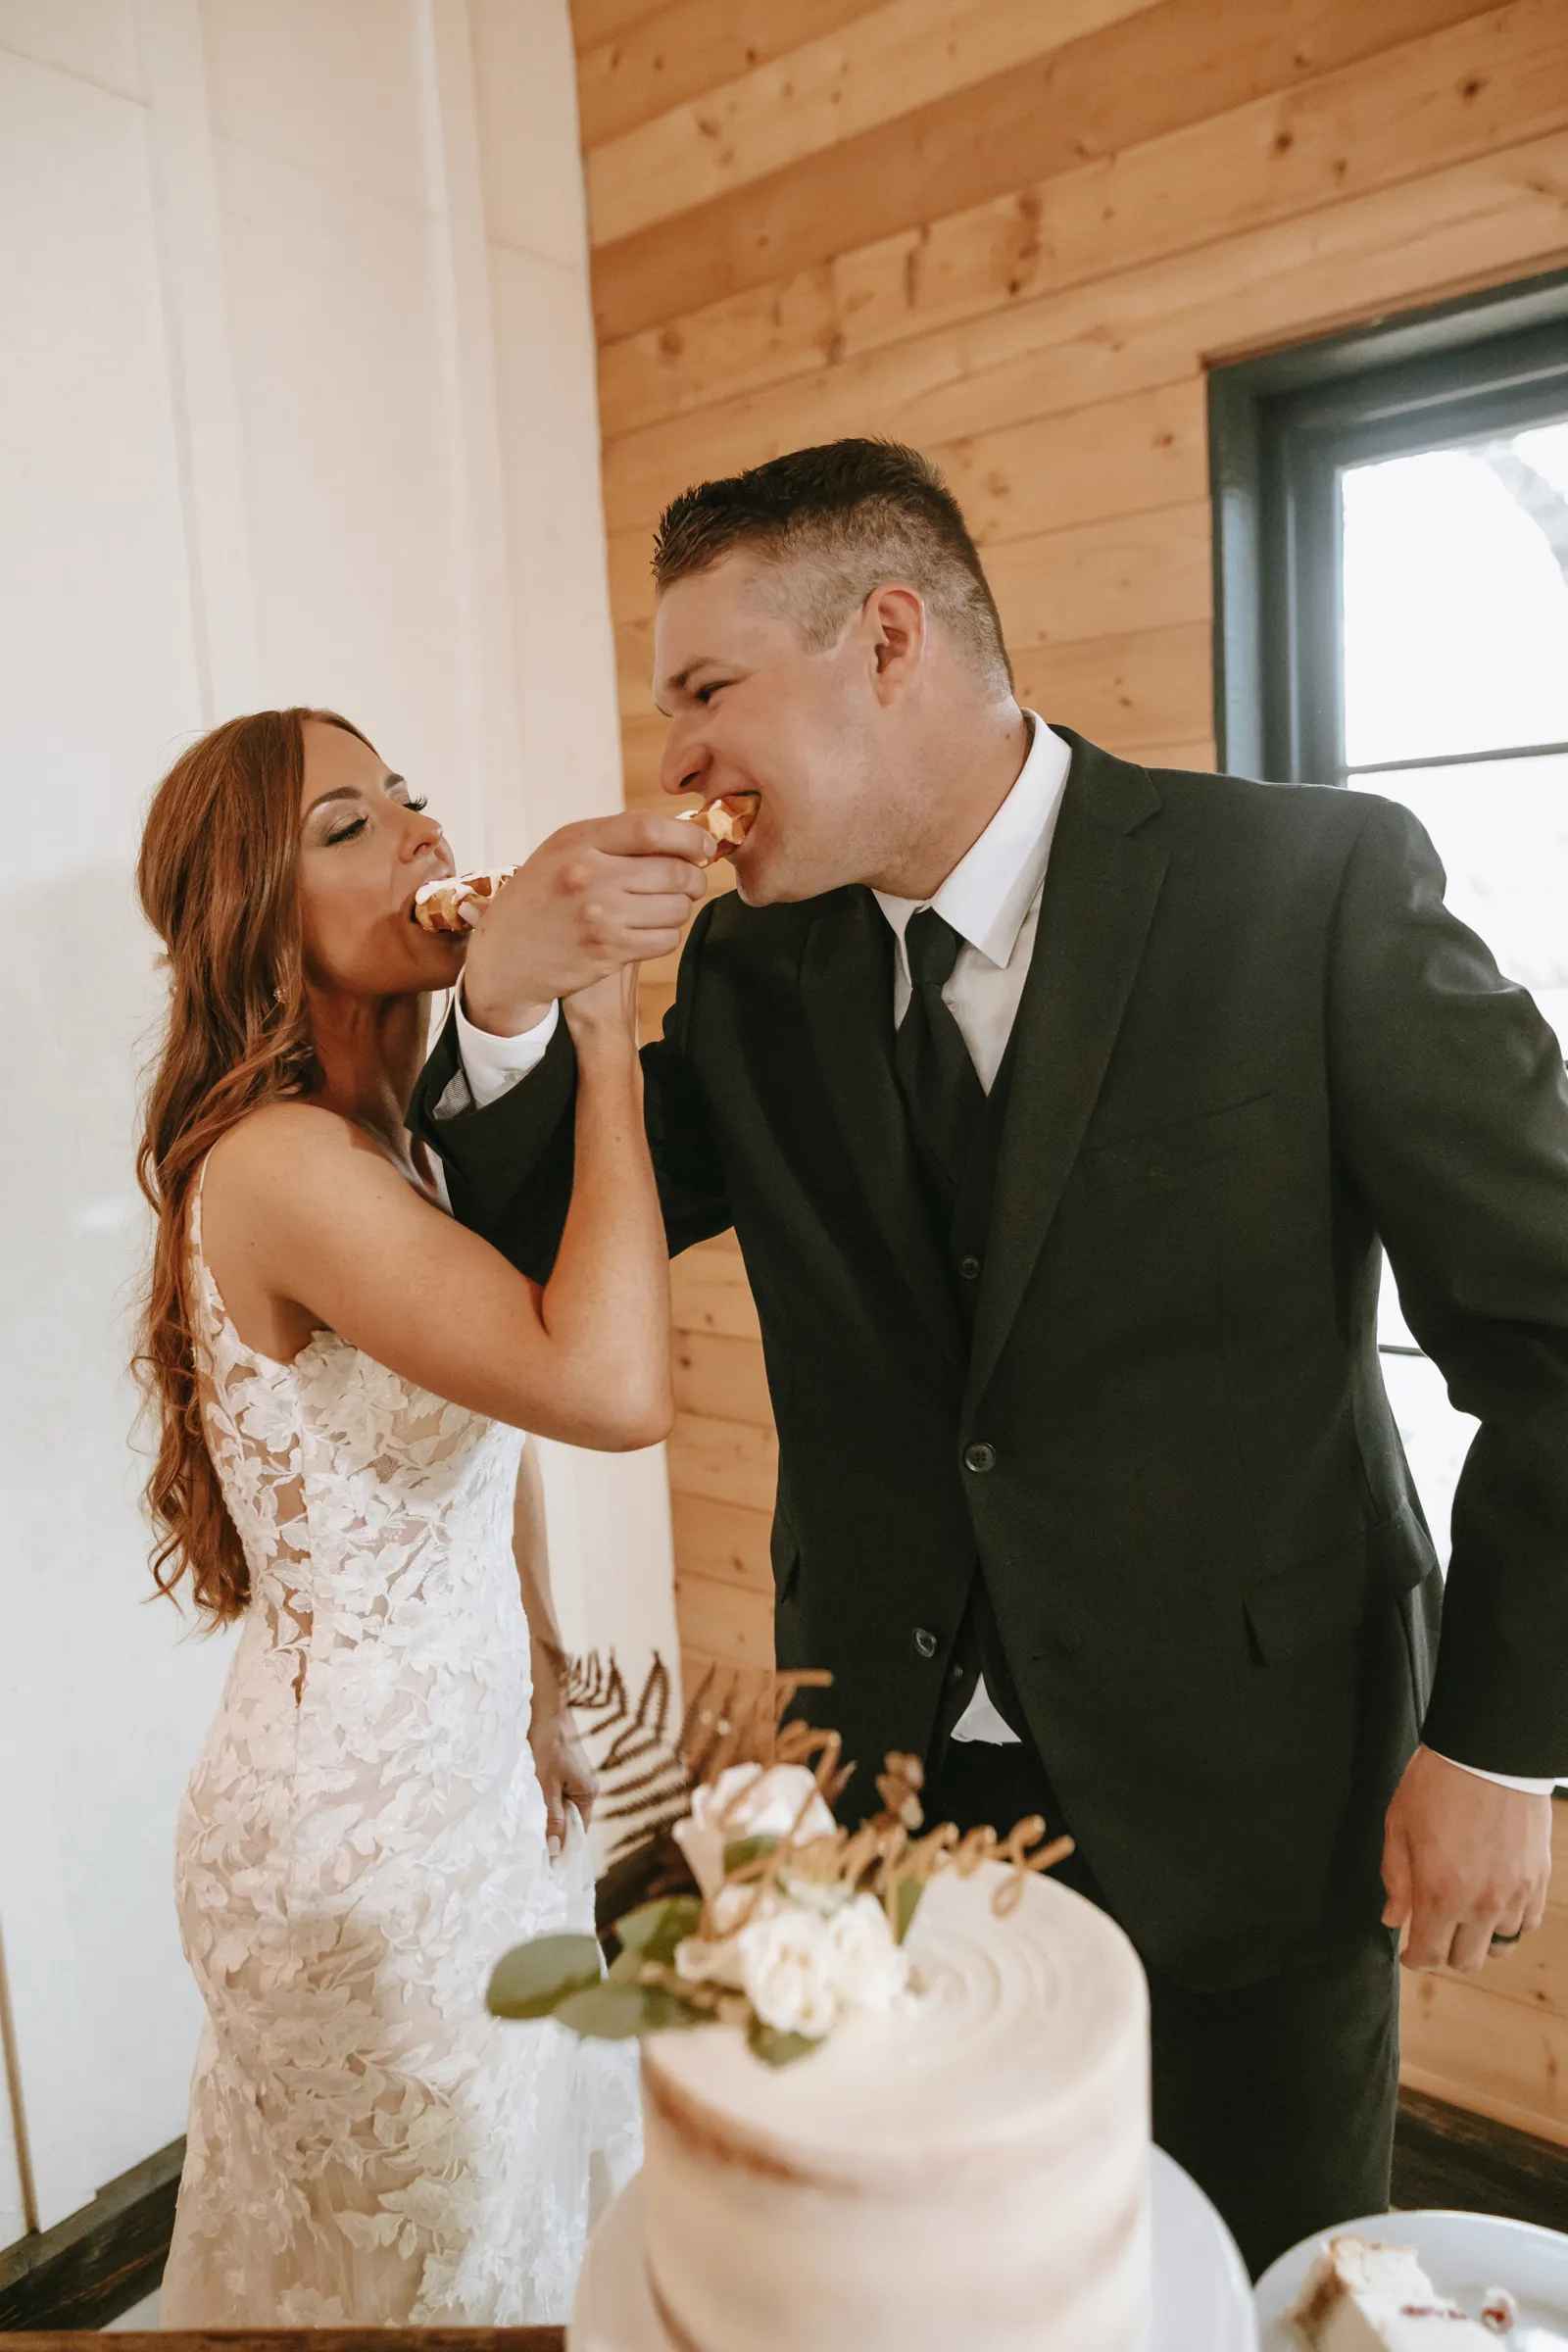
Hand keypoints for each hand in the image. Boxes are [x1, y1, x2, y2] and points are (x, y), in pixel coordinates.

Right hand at [463, 811, 712, 1035]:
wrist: (505, 956)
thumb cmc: (540, 899)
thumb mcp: (562, 852)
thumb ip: (613, 840)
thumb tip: (681, 835)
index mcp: (578, 841)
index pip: (651, 830)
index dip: (689, 838)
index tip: (703, 847)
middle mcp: (588, 875)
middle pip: (674, 872)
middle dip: (694, 879)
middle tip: (691, 883)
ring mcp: (599, 916)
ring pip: (676, 909)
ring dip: (680, 909)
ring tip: (663, 908)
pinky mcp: (608, 951)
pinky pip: (665, 939)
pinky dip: (667, 935)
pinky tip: (649, 930)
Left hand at [529, 1677, 598, 1854]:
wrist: (541, 1707)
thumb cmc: (543, 1743)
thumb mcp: (544, 1784)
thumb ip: (551, 1816)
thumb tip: (556, 1850)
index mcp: (588, 1792)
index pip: (579, 1832)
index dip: (563, 1848)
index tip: (545, 1866)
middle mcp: (586, 1787)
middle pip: (570, 1821)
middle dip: (552, 1833)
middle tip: (529, 1848)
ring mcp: (574, 1778)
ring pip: (560, 1807)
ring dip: (545, 1816)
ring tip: (525, 1828)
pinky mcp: (562, 1770)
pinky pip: (555, 1795)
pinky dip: (543, 1802)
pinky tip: (527, 1804)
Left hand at [1381, 1744, 1553, 1970]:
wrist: (1488, 1754)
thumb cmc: (1437, 1785)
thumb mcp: (1399, 1827)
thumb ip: (1396, 1879)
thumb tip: (1393, 1917)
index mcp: (1440, 1895)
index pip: (1429, 1956)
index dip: (1415, 1959)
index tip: (1409, 1950)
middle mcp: (1481, 1905)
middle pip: (1465, 1961)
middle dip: (1444, 1954)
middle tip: (1432, 1932)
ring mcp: (1514, 1895)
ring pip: (1499, 1946)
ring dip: (1478, 1939)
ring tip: (1463, 1917)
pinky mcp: (1537, 1880)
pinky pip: (1526, 1923)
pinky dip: (1509, 1923)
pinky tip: (1493, 1903)